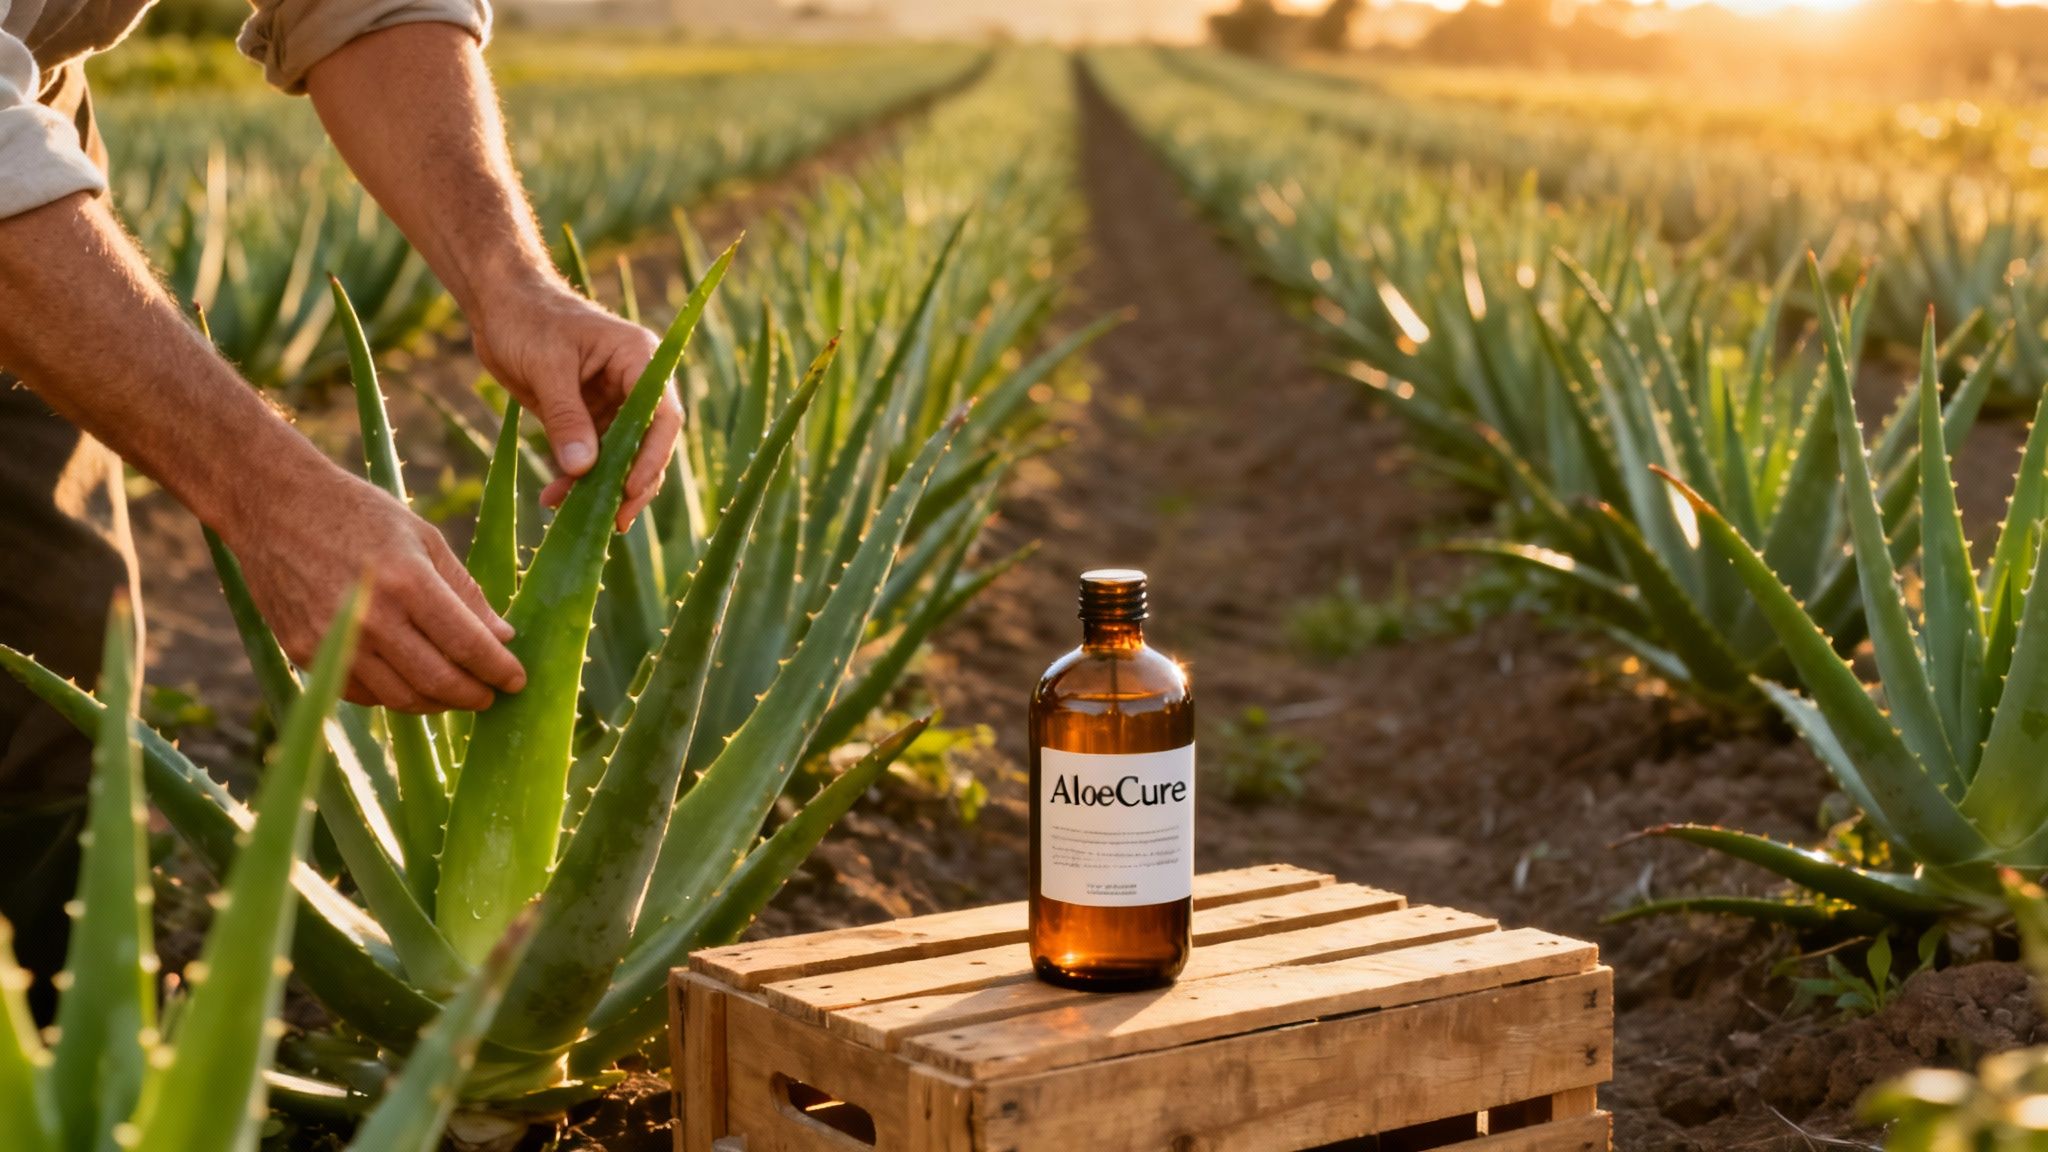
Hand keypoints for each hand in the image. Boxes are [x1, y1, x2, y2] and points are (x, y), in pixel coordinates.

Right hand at [226, 464, 526, 713]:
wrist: (272, 506)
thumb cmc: (359, 514)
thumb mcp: (423, 538)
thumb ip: (465, 591)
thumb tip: (503, 636)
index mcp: (407, 582)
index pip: (468, 645)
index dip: (499, 670)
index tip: (517, 680)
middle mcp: (370, 618)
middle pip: (438, 682)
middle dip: (474, 695)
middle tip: (491, 695)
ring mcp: (333, 640)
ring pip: (401, 698)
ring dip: (437, 703)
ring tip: (455, 692)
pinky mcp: (303, 653)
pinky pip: (362, 693)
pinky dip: (394, 695)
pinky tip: (411, 682)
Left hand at [471, 279, 677, 531]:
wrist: (497, 304)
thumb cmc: (526, 318)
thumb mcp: (546, 368)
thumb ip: (566, 418)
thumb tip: (583, 470)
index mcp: (640, 359)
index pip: (662, 416)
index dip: (652, 456)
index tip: (630, 490)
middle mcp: (634, 383)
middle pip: (648, 443)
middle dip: (631, 483)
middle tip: (614, 521)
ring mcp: (612, 402)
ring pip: (620, 456)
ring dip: (599, 487)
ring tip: (576, 517)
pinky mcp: (587, 415)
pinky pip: (590, 455)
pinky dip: (574, 478)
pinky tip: (552, 498)